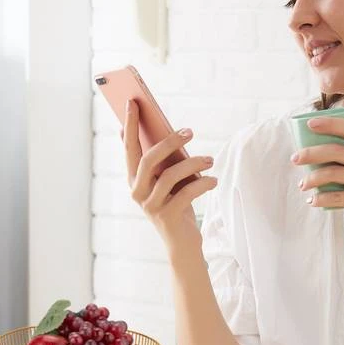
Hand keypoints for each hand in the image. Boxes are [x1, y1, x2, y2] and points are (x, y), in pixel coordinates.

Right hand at [123, 99, 216, 251]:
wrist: (182, 243)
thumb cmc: (177, 204)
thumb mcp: (169, 181)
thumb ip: (164, 161)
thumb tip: (167, 131)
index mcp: (134, 179)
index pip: (129, 148)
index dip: (129, 125)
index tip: (132, 101)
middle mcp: (137, 191)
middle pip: (148, 159)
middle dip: (169, 141)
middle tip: (190, 130)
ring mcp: (150, 205)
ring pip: (170, 176)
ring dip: (193, 163)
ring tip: (210, 160)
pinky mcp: (167, 216)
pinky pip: (186, 194)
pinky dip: (202, 184)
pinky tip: (214, 180)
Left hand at [290, 116, 343, 246]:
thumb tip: (317, 146)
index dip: (332, 123)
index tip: (310, 123)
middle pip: (339, 151)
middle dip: (312, 153)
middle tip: (295, 158)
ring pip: (335, 173)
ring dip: (312, 178)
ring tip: (302, 184)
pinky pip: (339, 196)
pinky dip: (322, 198)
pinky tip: (312, 200)